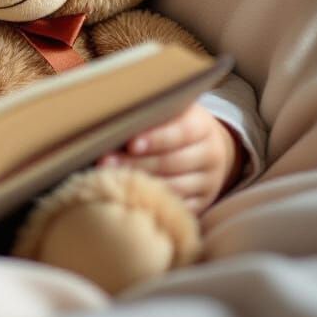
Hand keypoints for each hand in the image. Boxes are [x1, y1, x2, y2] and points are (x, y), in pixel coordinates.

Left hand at [98, 102, 240, 214]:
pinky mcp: (203, 202)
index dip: (155, 139)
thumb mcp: (171, 110)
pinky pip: (179, 207)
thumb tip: (114, 112)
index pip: (181, 132)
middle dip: (136, 162)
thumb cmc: (174, 122)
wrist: (206, 146)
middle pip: (172, 162)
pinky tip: (132, 198)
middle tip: (106, 162)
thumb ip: (150, 111)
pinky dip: (155, 203)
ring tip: (113, 179)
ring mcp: (208, 181)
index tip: (130, 143)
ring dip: (141, 183)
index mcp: (202, 126)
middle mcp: (210, 154)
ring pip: (175, 187)